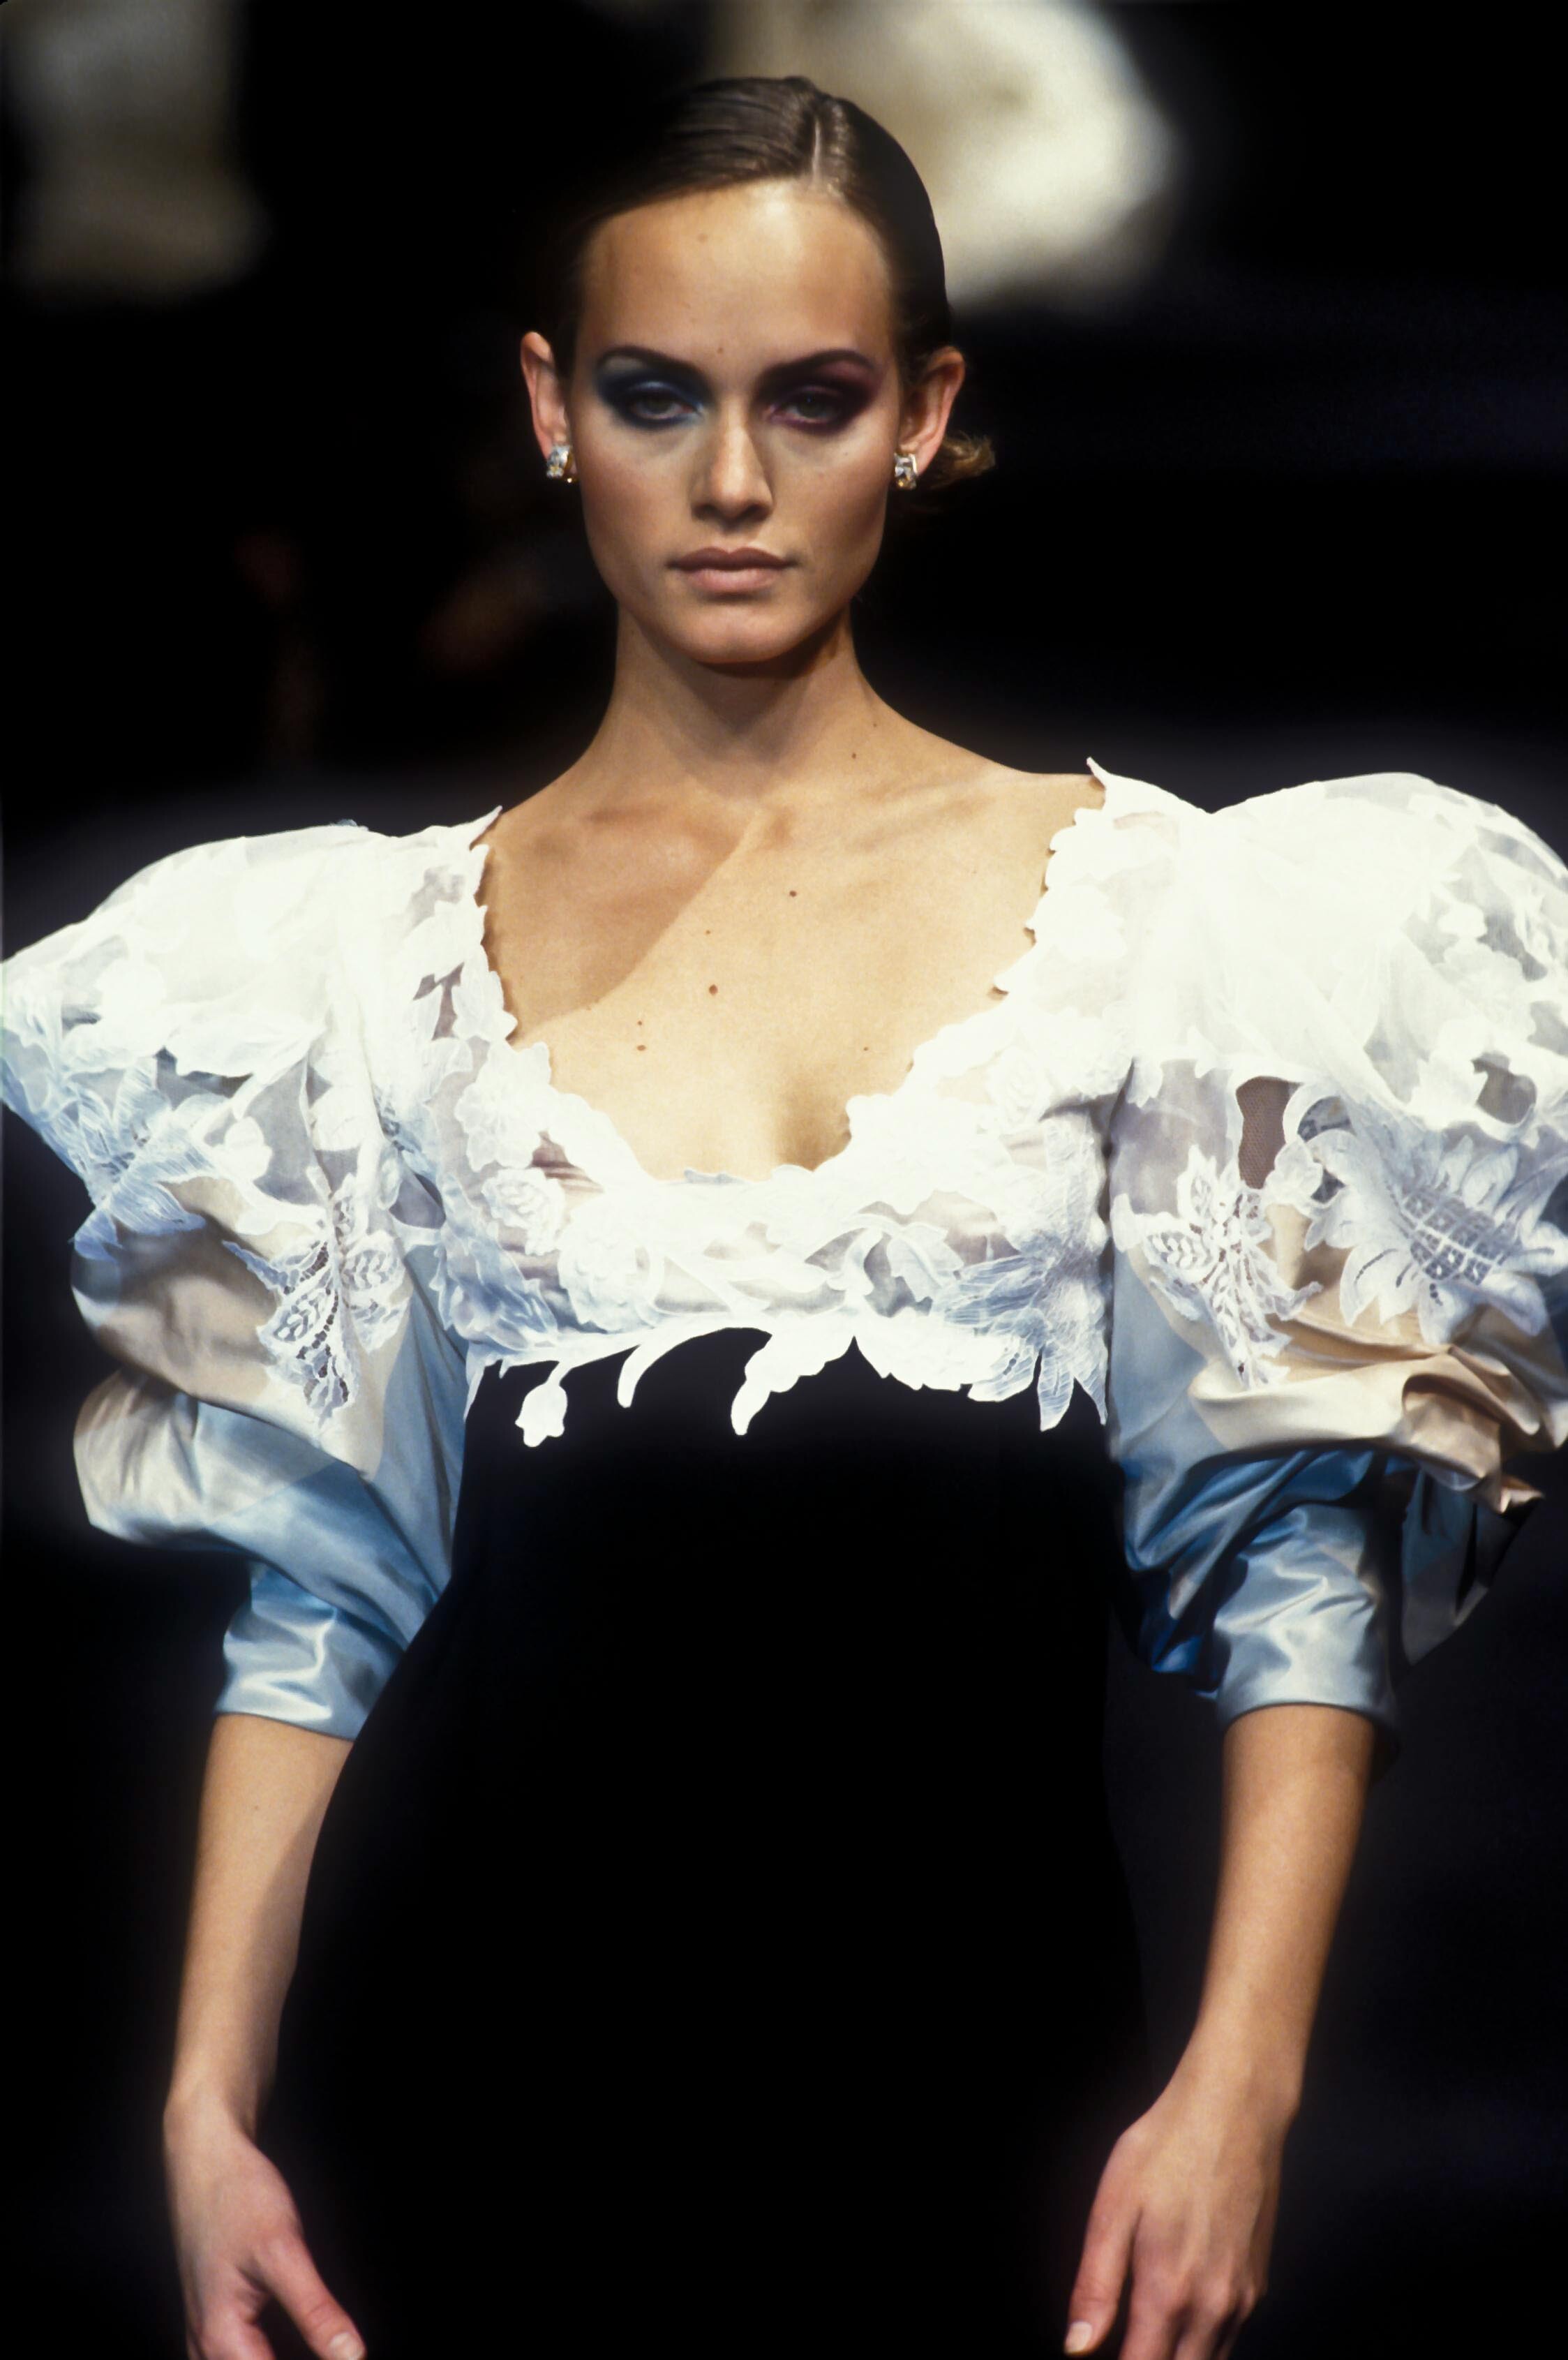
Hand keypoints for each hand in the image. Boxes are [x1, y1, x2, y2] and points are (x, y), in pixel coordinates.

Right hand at [163, 2094, 364, 2359]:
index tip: (349, 2358)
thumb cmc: (238, 2198)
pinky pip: (233, 2358)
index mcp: (221, 2340)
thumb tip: (354, 2357)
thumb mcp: (285, 2251)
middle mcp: (203, 2347)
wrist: (203, 2160)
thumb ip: (317, 2311)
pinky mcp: (210, 2322)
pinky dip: (262, 2355)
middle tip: (339, 2349)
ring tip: (324, 2347)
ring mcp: (201, 2336)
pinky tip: (297, 2345)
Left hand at [1060, 2059, 1289, 2358]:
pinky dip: (1203, 2345)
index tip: (1100, 2358)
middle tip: (1126, 2340)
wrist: (1236, 2110)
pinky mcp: (1258, 2285)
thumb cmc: (1167, 2149)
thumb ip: (1095, 2286)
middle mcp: (1214, 2309)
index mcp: (1169, 2292)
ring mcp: (1243, 2300)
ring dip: (1178, 2359)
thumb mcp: (1114, 2206)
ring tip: (1148, 2336)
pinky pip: (1229, 2338)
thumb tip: (1077, 2349)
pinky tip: (1180, 2320)